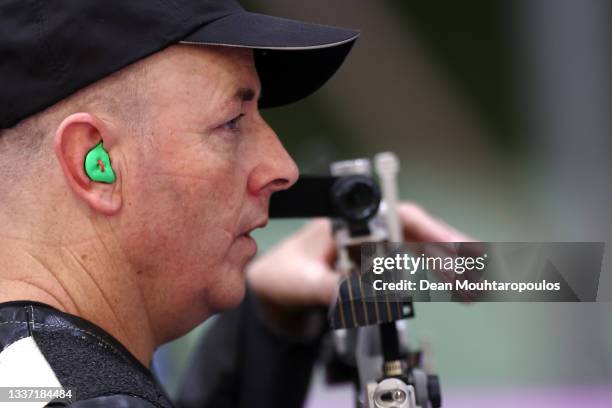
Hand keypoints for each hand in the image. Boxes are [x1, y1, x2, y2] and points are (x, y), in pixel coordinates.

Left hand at [248, 202, 472, 308]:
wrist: (273, 292)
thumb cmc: (280, 276)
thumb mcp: (300, 282)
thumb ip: (329, 287)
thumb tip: (366, 297)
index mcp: (346, 223)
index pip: (393, 217)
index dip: (428, 230)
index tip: (455, 248)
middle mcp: (365, 230)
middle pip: (416, 231)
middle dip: (451, 250)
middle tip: (479, 274)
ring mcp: (373, 248)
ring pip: (420, 248)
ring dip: (451, 265)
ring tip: (476, 286)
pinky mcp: (377, 268)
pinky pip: (413, 268)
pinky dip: (436, 277)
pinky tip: (458, 288)